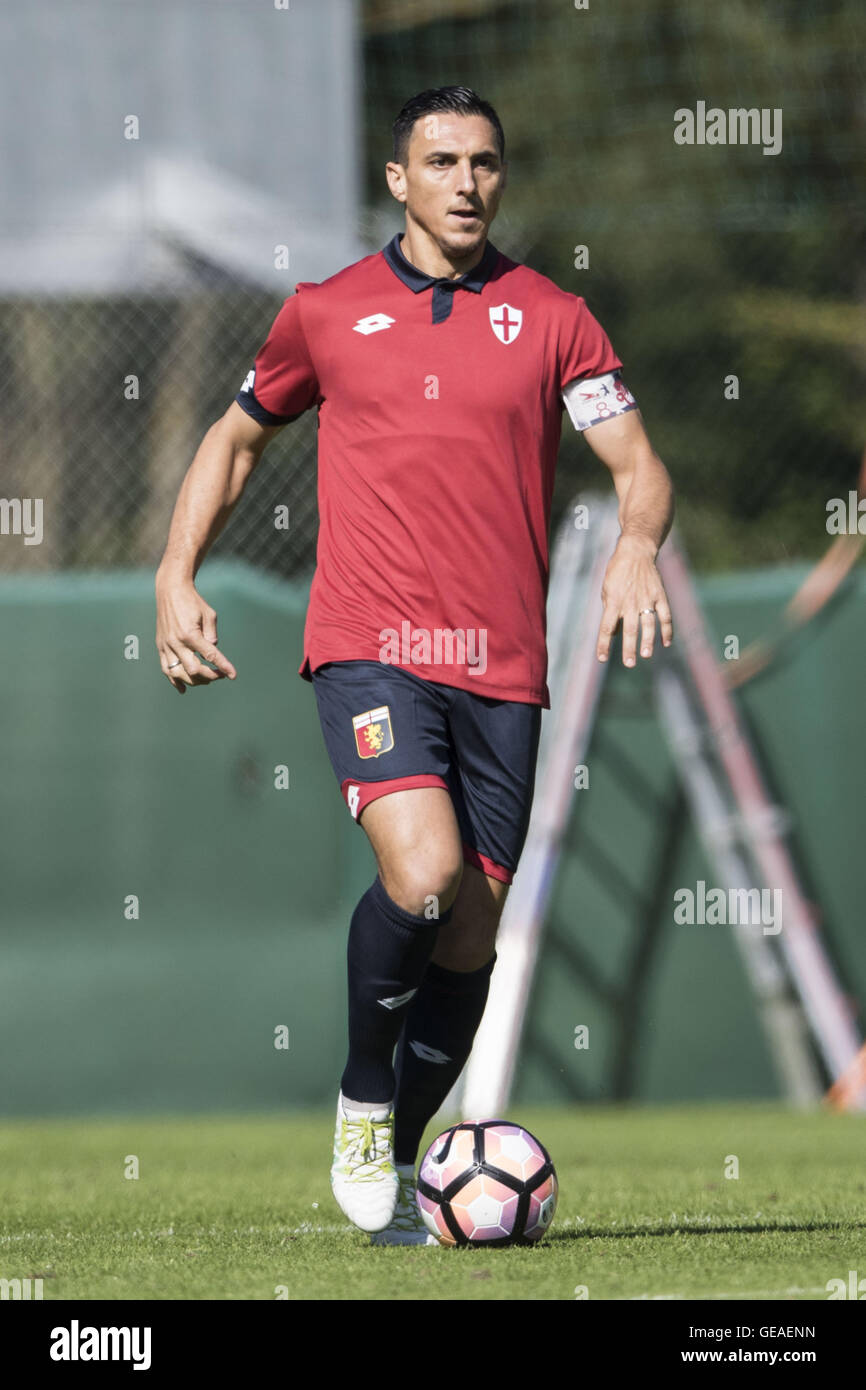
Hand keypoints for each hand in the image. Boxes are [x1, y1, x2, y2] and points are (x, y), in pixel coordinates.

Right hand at [155, 574, 236, 693]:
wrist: (170, 590)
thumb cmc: (193, 601)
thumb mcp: (209, 614)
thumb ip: (212, 635)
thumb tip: (213, 652)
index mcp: (190, 634)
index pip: (210, 655)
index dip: (223, 666)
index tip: (233, 675)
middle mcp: (176, 642)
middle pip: (193, 670)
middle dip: (209, 676)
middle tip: (220, 674)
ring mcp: (166, 645)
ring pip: (178, 673)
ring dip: (193, 680)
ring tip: (206, 680)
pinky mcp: (160, 646)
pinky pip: (166, 668)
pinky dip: (174, 680)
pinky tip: (183, 689)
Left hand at [596, 534, 672, 665]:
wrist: (636, 552)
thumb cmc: (617, 573)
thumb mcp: (607, 590)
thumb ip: (610, 611)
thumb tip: (615, 633)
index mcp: (614, 601)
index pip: (607, 627)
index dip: (604, 643)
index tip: (602, 658)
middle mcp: (630, 602)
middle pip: (629, 629)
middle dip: (629, 648)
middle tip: (629, 663)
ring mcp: (647, 599)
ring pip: (648, 624)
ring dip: (648, 641)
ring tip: (646, 655)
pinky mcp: (660, 596)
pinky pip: (666, 616)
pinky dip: (667, 630)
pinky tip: (666, 643)